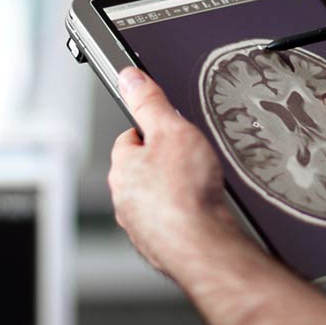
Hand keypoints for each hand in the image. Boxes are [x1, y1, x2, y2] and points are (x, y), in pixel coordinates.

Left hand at [108, 67, 249, 280]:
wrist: (203, 246)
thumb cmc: (186, 194)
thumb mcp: (172, 130)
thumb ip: (150, 102)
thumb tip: (129, 78)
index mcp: (122, 167)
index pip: (129, 139)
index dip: (151, 131)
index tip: (167, 129)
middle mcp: (124, 198)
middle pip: (141, 170)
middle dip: (163, 164)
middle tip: (189, 162)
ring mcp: (139, 225)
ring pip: (153, 199)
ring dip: (172, 192)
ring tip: (197, 188)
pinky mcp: (157, 246)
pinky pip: (167, 224)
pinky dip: (181, 217)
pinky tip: (199, 213)